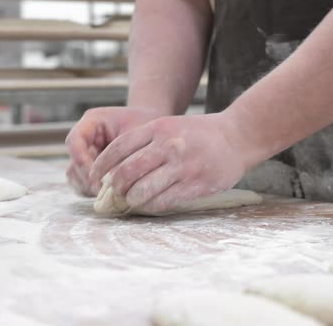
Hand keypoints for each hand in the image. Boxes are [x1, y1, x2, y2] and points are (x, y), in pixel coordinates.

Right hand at [65, 106, 166, 195]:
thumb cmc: (147, 123)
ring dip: (91, 188)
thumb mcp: (138, 133)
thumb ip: (123, 152)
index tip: (98, 177)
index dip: (82, 161)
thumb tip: (112, 178)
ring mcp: (86, 154)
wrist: (155, 126)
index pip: (74, 141)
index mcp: (93, 121)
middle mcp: (85, 138)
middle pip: (74, 163)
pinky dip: (95, 191)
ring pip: (76, 177)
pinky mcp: (91, 169)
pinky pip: (84, 185)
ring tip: (112, 194)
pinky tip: (113, 195)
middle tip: (108, 192)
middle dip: (89, 180)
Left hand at [89, 113, 248, 213]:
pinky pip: (164, 201)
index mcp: (158, 128)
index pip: (118, 148)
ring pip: (143, 190)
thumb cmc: (198, 134)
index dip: (102, 165)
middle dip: (115, 187)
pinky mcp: (196, 183)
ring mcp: (182, 166)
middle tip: (114, 194)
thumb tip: (113, 170)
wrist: (237, 136)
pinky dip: (152, 206)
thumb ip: (144, 143)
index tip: (94, 177)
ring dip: (132, 200)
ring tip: (132, 201)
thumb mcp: (169, 126)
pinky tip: (151, 205)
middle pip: (126, 172)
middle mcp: (168, 145)